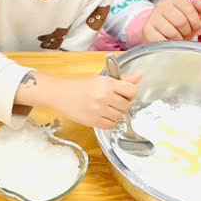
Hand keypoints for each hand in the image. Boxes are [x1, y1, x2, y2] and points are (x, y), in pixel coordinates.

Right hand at [25, 73, 140, 129]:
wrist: (60, 94)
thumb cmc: (79, 86)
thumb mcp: (101, 79)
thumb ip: (122, 80)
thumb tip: (140, 76)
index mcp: (107, 83)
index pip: (131, 91)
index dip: (129, 94)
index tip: (123, 95)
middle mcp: (104, 96)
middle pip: (126, 106)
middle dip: (121, 105)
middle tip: (111, 102)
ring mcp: (98, 110)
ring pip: (119, 117)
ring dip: (115, 114)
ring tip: (105, 109)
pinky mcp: (93, 121)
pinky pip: (111, 125)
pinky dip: (109, 122)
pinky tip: (101, 116)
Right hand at [143, 0, 200, 42]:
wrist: (162, 34)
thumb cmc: (180, 26)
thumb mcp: (193, 17)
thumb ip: (200, 8)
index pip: (190, 9)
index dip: (195, 22)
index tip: (195, 27)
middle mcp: (161, 5)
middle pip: (181, 22)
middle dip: (187, 32)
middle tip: (184, 33)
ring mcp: (152, 17)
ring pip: (172, 33)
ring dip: (178, 40)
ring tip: (176, 38)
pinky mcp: (146, 30)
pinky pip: (162, 40)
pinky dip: (169, 44)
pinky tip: (168, 41)